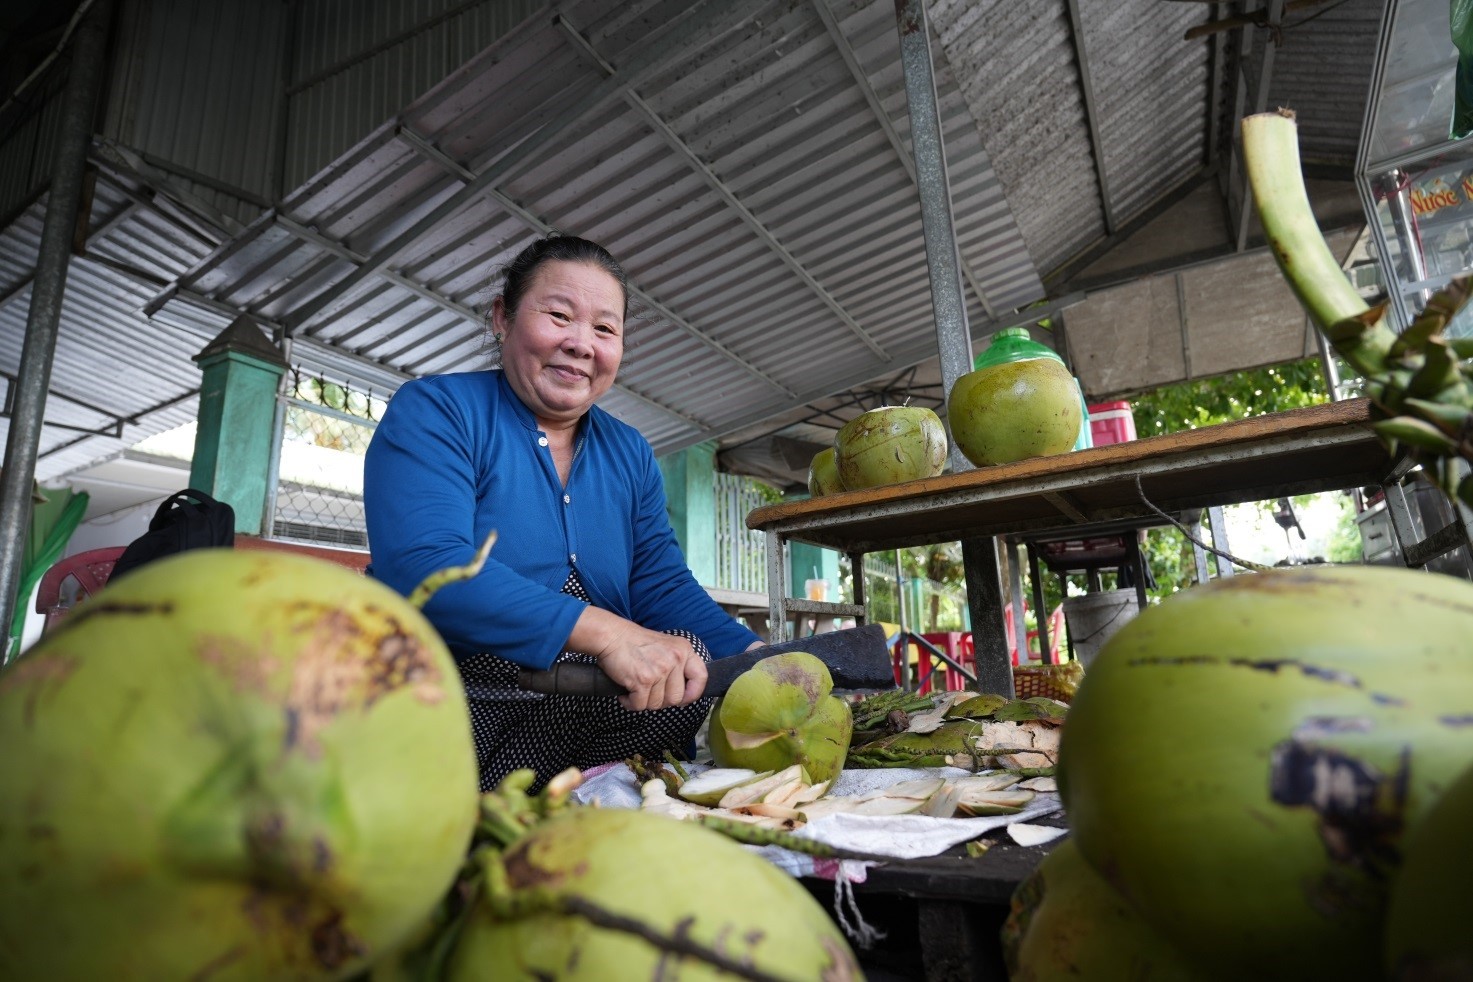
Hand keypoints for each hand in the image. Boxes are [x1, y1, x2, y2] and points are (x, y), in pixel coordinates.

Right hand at [568, 608, 708, 711]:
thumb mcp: (666, 646)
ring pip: (657, 704)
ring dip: (644, 701)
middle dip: (661, 700)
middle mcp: (675, 659)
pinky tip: (626, 693)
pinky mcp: (643, 680)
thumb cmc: (634, 643)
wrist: (611, 636)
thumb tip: (684, 694)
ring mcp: (660, 670)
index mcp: (683, 650)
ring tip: (635, 688)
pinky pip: (640, 705)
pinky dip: (630, 703)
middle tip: (648, 691)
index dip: (693, 693)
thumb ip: (678, 665)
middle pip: (676, 698)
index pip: (701, 677)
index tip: (683, 699)